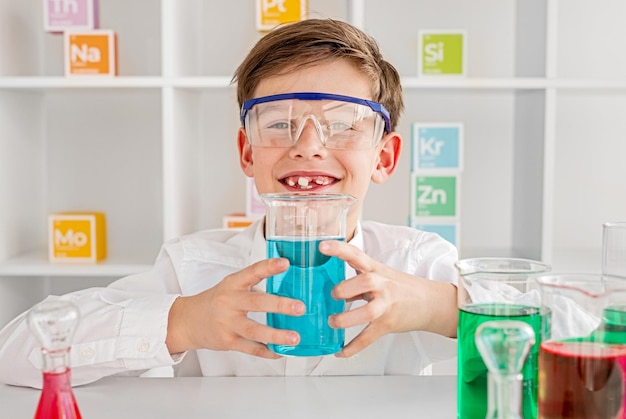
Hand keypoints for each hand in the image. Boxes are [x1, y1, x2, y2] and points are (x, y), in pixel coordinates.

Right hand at [165, 258, 304, 357]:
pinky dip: (268, 351)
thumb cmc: (216, 301)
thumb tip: (287, 290)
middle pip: (256, 303)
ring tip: (295, 337)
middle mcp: (229, 302)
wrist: (187, 321)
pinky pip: (251, 349)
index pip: (252, 272)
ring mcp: (228, 323)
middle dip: (280, 305)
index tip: (285, 263)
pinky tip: (280, 352)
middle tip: (300, 307)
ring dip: (277, 335)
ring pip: (255, 331)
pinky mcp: (228, 342)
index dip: (269, 267)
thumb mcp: (232, 286)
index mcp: (233, 284)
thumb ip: (254, 287)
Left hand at [319, 240, 456, 357]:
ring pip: (367, 312)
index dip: (339, 249)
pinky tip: (340, 351)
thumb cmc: (401, 287)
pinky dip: (352, 347)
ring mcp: (386, 305)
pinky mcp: (387, 324)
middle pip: (365, 282)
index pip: (356, 254)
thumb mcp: (380, 276)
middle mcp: (382, 285)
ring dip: (345, 319)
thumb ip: (357, 281)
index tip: (322, 246)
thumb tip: (332, 289)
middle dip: (344, 289)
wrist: (430, 302)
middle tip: (333, 295)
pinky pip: (368, 338)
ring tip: (333, 321)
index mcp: (376, 269)